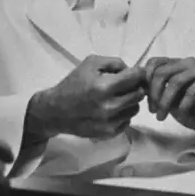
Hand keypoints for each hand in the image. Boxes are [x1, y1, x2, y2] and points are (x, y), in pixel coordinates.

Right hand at [28, 55, 145, 139]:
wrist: (56, 111)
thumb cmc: (73, 84)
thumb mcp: (90, 64)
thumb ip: (113, 62)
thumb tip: (131, 70)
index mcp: (104, 87)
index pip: (135, 77)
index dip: (139, 73)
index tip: (137, 72)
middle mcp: (109, 106)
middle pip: (139, 94)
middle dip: (135, 86)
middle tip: (127, 84)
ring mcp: (110, 122)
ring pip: (135, 108)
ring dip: (130, 101)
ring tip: (118, 97)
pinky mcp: (109, 133)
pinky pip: (127, 121)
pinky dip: (123, 113)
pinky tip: (112, 109)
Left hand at [144, 57, 194, 139]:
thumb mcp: (171, 100)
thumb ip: (159, 90)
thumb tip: (140, 87)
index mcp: (179, 63)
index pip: (155, 62)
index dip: (145, 79)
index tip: (144, 98)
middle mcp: (190, 62)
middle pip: (162, 72)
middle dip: (154, 94)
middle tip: (153, 111)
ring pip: (175, 82)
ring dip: (165, 102)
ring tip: (162, 117)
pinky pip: (191, 93)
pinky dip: (183, 107)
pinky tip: (182, 116)